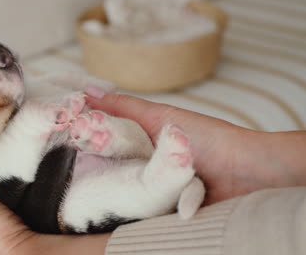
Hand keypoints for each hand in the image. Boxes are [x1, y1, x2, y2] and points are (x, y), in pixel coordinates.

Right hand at [85, 89, 305, 203]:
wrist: (248, 177)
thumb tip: (86, 90)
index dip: (80, 147)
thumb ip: (124, 107)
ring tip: (82, 198)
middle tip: (68, 180)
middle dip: (90, 176)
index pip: (101, 147)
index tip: (58, 148)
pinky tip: (111, 213)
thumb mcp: (161, 118)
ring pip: (119, 195)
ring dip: (110, 196)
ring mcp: (151, 192)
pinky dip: (129, 213)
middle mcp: (142, 168)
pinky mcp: (161, 214)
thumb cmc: (210, 141)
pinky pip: (137, 214)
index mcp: (140, 144)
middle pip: (107, 173)